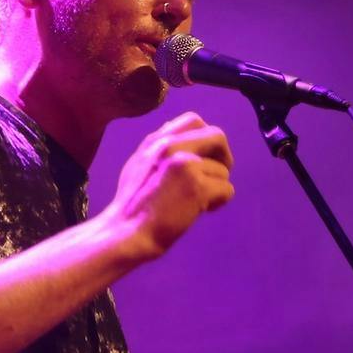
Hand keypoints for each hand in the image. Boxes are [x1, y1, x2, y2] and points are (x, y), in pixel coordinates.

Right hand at [108, 112, 233, 261]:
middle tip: (217, 177)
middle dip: (224, 157)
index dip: (207, 139)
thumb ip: (160, 149)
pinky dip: (219, 202)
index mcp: (156, 141)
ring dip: (216, 188)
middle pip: (217, 136)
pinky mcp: (196, 187)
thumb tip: (177, 133)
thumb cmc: (133, 206)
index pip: (194, 121)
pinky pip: (227, 190)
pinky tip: (201, 211)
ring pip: (223, 171)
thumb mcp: (139, 164)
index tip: (206, 158)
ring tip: (196, 202)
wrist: (126, 232)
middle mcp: (170, 146)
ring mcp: (184, 165)